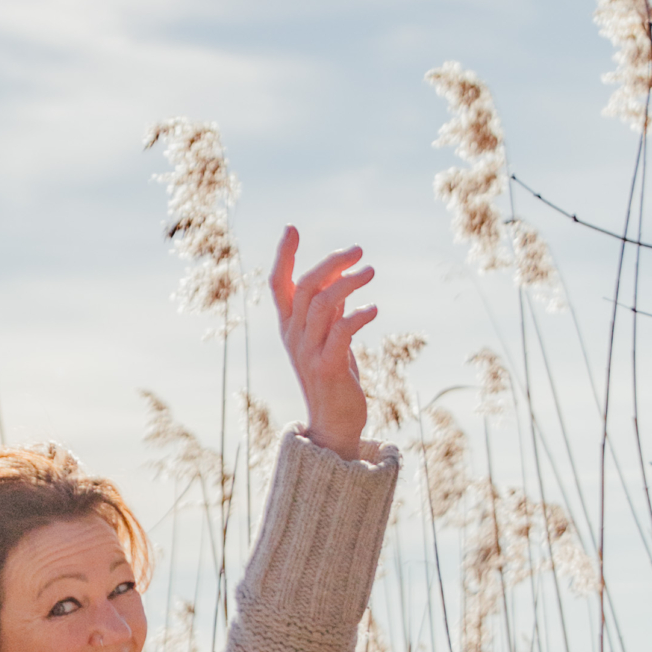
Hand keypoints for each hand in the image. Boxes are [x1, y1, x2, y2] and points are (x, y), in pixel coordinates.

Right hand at [269, 226, 378, 456]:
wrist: (334, 423)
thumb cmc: (333, 376)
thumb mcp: (328, 336)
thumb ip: (330, 307)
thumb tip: (341, 273)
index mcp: (289, 326)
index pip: (279, 284)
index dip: (284, 256)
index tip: (292, 228)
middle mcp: (293, 336)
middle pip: (305, 287)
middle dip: (331, 263)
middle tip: (358, 250)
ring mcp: (308, 352)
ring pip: (322, 304)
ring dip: (348, 284)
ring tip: (370, 272)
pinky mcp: (328, 367)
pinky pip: (340, 332)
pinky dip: (357, 316)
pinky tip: (373, 309)